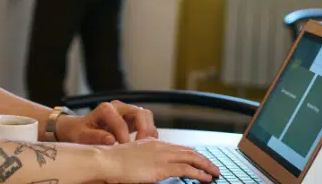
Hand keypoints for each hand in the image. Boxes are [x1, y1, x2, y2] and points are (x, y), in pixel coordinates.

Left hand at [58, 101, 157, 145]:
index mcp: (105, 109)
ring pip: (146, 115)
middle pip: (139, 112)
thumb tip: (111, 140)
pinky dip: (150, 134)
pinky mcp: (133, 119)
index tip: (123, 149)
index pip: (120, 121)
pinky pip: (147, 123)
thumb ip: (94, 137)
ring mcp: (127, 111)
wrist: (81, 128)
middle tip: (140, 147)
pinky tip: (145, 147)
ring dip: (148, 131)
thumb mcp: (82, 135)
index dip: (124, 136)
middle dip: (143, 130)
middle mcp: (118, 107)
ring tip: (144, 148)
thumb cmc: (81, 132)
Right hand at [102, 138, 219, 182]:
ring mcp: (161, 156)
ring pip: (191, 158)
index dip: (190, 154)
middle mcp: (159, 146)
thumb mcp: (130, 157)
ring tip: (215, 173)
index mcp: (152, 143)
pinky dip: (199, 173)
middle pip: (188, 151)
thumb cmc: (113, 161)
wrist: (107, 160)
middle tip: (213, 167)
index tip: (199, 160)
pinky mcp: (161, 167)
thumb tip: (148, 168)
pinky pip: (186, 169)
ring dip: (206, 165)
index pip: (177, 147)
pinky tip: (206, 178)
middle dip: (203, 159)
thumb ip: (142, 160)